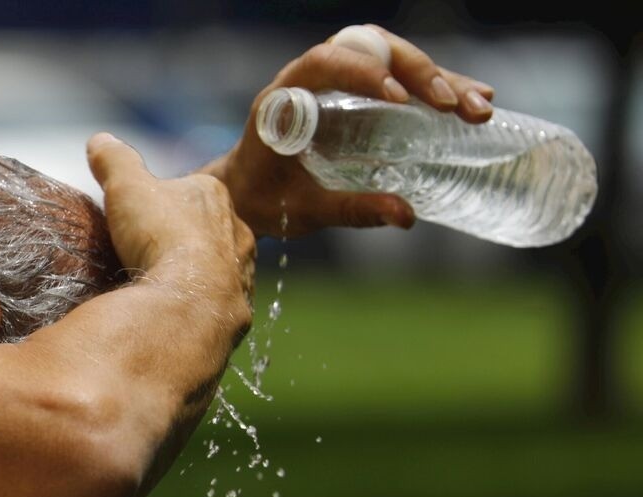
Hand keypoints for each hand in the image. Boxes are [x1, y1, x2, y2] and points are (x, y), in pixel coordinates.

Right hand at [87, 132, 254, 317]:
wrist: (190, 300)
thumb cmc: (162, 236)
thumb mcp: (127, 186)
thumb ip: (114, 161)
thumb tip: (99, 140)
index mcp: (214, 194)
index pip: (189, 190)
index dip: (164, 200)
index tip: (142, 215)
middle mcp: (237, 230)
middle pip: (206, 229)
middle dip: (183, 238)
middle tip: (150, 252)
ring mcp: (243, 272)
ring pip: (218, 266)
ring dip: (196, 273)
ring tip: (165, 285)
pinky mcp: (240, 309)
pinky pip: (219, 302)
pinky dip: (200, 304)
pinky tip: (179, 310)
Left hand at [208, 24, 496, 237]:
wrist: (245, 197)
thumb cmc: (264, 200)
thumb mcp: (303, 210)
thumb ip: (350, 209)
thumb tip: (406, 215)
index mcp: (285, 95)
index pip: (326, 62)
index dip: (364, 72)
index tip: (398, 99)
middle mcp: (314, 77)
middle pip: (373, 51)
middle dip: (420, 74)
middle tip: (456, 106)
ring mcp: (342, 83)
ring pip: (395, 61)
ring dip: (440, 80)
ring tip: (480, 107)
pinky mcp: (362, 97)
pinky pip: (402, 81)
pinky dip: (437, 90)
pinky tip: (472, 104)